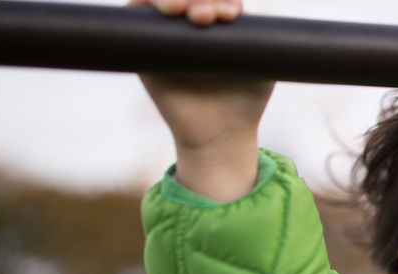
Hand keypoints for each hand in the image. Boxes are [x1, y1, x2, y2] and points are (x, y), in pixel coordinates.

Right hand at [128, 0, 274, 201]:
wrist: (221, 136)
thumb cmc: (246, 101)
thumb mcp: (263, 66)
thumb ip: (262, 39)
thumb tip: (243, 14)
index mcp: (216, 21)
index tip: (233, 13)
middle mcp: (188, 23)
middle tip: (211, 16)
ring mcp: (165, 34)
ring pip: (160, 0)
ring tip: (198, 16)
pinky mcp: (143, 49)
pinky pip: (134, 14)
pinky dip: (145, 4)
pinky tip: (164, 11)